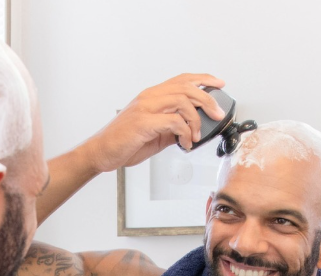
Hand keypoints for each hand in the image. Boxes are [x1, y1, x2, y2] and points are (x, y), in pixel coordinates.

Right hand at [83, 73, 225, 172]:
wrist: (102, 152)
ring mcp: (145, 108)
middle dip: (207, 100)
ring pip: (182, 102)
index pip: (182, 79)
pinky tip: (185, 143)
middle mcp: (149, 98)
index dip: (203, 78)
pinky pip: (174, 121)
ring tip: (196, 135)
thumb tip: (192, 130)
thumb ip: (172, 127)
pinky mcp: (143, 122)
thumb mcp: (154, 133)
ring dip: (196, 120)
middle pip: (186, 88)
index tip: (218, 84)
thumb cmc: (124, 142)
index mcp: (151, 96)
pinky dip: (185, 133)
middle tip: (217, 113)